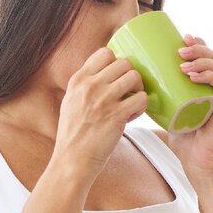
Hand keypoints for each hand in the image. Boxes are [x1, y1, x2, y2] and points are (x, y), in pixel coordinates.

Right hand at [52, 47, 149, 177]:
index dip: (116, 63)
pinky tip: (132, 116)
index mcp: (78, 80)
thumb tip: (105, 74)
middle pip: (124, 62)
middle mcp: (91, 86)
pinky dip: (142, 106)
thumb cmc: (73, 134)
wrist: (72, 159)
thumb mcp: (70, 101)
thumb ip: (85, 86)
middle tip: (128, 91)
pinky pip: (142, 98)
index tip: (117, 77)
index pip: (105, 53)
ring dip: (138, 89)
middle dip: (130, 76)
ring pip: (135, 76)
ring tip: (131, 103)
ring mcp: (104, 99)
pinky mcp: (117, 115)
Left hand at [169, 34, 212, 183]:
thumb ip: (158, 99)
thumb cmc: (185, 142)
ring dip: (202, 60)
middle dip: (199, 48)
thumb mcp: (168, 114)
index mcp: (208, 86)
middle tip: (180, 48)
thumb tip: (132, 85)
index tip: (181, 37)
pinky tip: (194, 75)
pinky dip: (209, 77)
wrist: (200, 166)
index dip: (198, 43)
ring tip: (183, 61)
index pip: (208, 57)